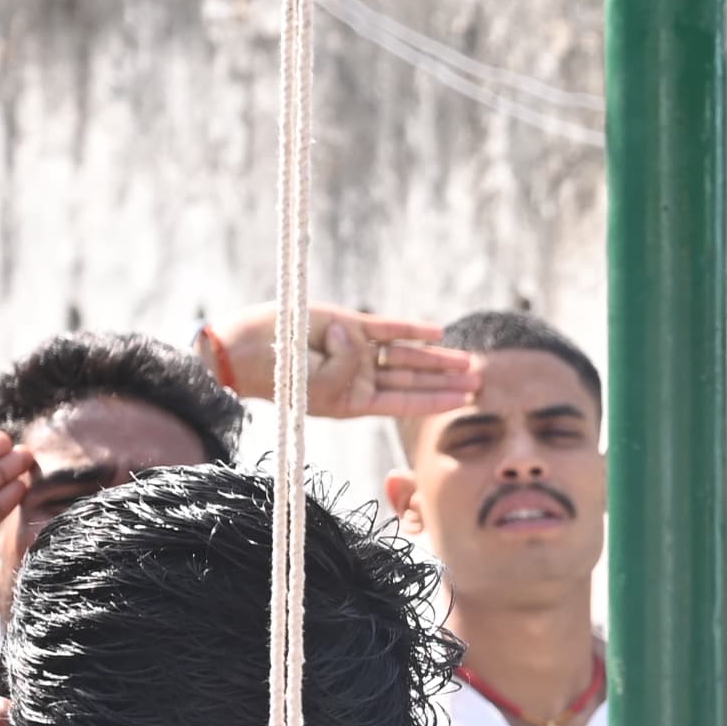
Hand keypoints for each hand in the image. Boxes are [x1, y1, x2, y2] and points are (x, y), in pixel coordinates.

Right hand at [197, 306, 480, 419]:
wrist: (245, 352)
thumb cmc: (280, 378)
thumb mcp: (321, 386)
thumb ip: (347, 365)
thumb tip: (359, 335)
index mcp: (356, 400)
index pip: (406, 402)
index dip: (437, 401)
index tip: (467, 402)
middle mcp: (360, 375)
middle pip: (413, 377)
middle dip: (447, 380)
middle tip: (481, 381)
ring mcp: (355, 348)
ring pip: (406, 354)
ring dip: (438, 357)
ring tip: (470, 361)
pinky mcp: (347, 323)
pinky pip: (387, 327)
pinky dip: (412, 329)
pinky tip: (438, 332)